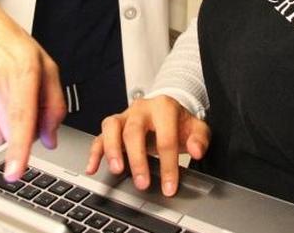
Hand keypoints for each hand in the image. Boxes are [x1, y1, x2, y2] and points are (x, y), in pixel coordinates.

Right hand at [0, 0, 65, 180]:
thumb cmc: (9, 44)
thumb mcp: (44, 64)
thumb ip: (53, 104)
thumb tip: (49, 139)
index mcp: (22, 70)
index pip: (20, 118)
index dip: (18, 149)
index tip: (14, 171)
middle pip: (7, 135)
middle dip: (16, 129)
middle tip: (15, 101)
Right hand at [85, 95, 209, 196]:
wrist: (166, 112)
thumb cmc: (179, 123)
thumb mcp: (196, 127)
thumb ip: (200, 138)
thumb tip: (196, 150)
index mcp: (164, 107)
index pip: (165, 138)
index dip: (168, 165)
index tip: (169, 186)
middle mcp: (141, 109)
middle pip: (134, 131)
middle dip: (138, 160)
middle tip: (143, 184)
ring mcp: (124, 116)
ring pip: (112, 127)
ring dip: (112, 150)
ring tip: (117, 170)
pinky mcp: (113, 125)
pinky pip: (99, 136)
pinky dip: (94, 152)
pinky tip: (92, 167)